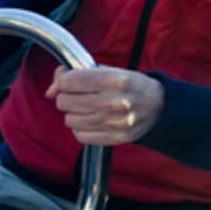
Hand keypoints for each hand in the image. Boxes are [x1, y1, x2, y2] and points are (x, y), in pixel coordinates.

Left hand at [45, 65, 165, 144]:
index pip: (69, 81)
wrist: (160, 107)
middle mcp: (114, 102)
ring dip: (74, 113)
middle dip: (67, 97)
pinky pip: (80, 135)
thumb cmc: (131, 86)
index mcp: (114, 79)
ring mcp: (114, 122)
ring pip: (70, 120)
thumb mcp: (109, 71)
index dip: (65, 81)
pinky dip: (81, 128)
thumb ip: (77, 75)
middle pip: (65, 101)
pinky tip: (92, 120)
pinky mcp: (114, 138)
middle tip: (80, 95)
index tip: (72, 82)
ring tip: (88, 108)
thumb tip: (50, 90)